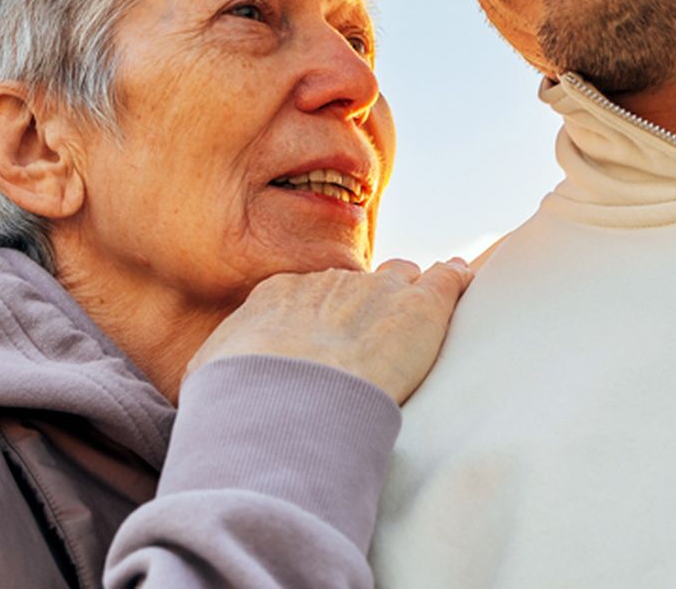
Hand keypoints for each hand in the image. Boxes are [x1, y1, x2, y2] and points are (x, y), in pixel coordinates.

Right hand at [187, 257, 473, 403]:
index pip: (312, 292)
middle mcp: (332, 283)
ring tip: (424, 312)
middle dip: (370, 303)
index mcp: (282, 294)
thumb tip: (208, 381)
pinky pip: (450, 278)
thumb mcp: (209, 375)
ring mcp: (381, 289)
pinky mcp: (424, 307)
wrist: (287, 398)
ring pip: (406, 277)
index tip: (331, 338)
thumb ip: (218, 367)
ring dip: (414, 294)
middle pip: (361, 282)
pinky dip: (459, 280)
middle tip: (377, 334)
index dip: (327, 316)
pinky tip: (467, 283)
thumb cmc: (241, 395)